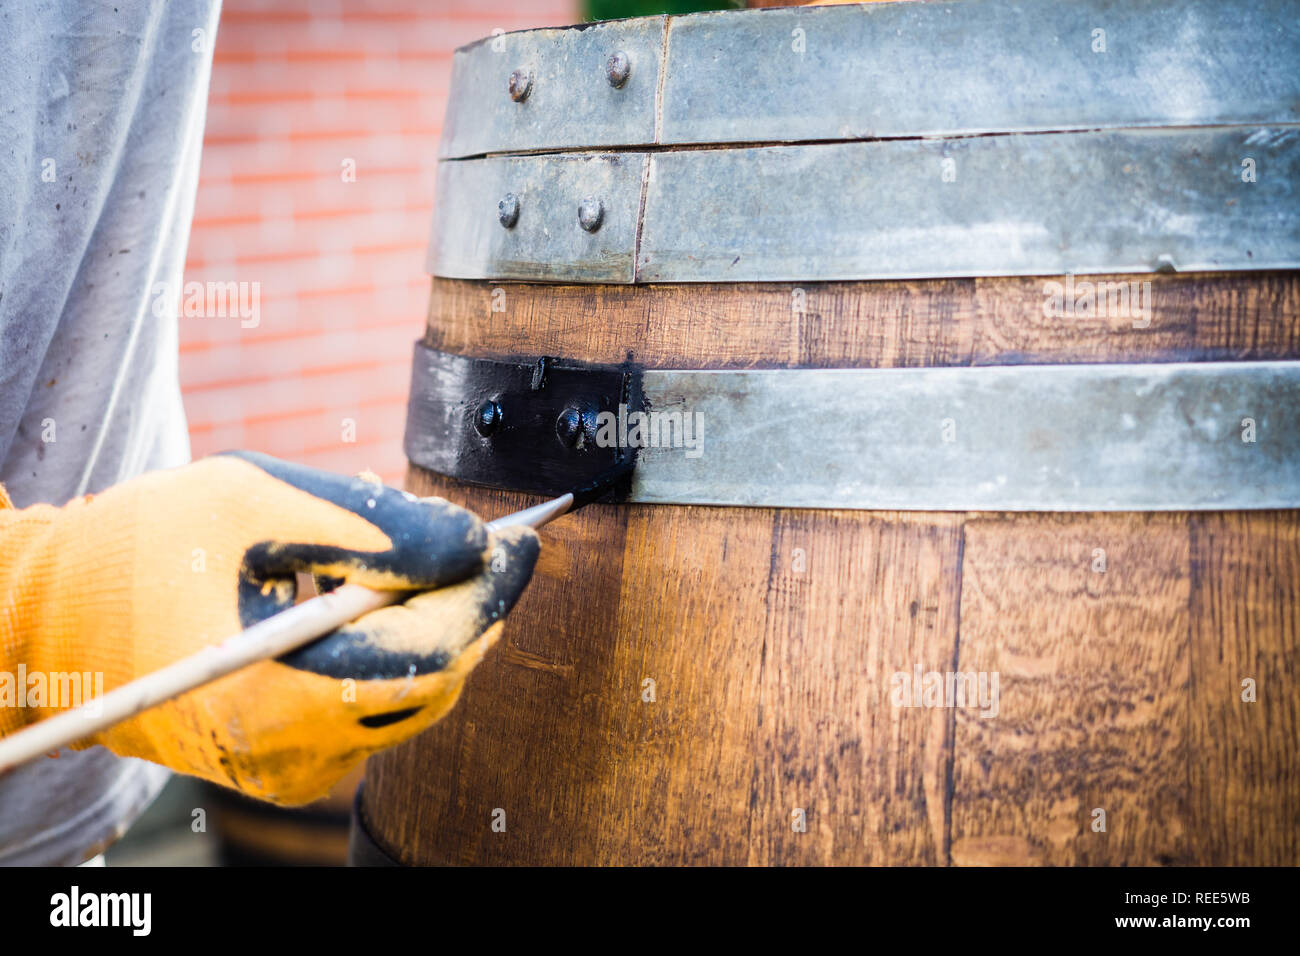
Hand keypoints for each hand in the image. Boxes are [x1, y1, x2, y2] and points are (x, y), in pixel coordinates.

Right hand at [0, 451, 537, 803]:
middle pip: (432, 682)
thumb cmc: (138, 550)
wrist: (51, 621)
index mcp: (275, 696)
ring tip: (409, 557)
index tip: (525, 540)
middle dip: (468, 608)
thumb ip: (373, 525)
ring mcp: (286, 771)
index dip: (488, 594)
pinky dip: (391, 650)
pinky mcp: (283, 765)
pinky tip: (369, 597)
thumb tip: (472, 543)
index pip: (431, 654)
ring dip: (430, 625)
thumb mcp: (256, 501)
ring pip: (411, 698)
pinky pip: (374, 708)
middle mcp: (289, 756)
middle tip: (484, 542)